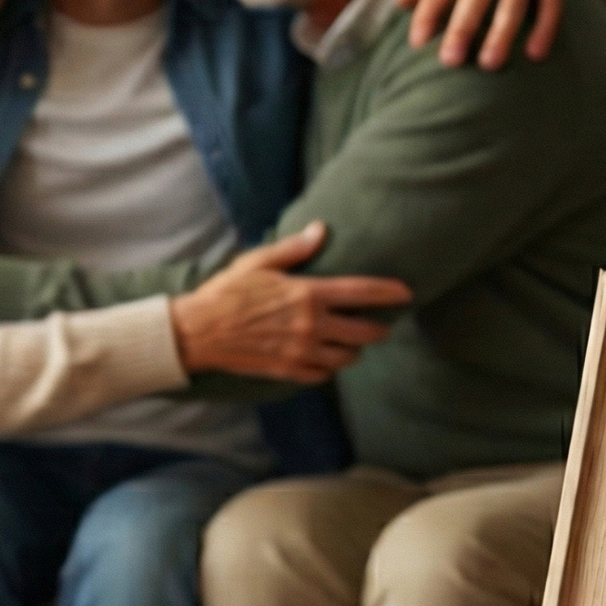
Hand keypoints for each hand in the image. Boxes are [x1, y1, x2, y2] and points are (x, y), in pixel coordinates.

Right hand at [168, 223, 411, 380]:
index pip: (362, 293)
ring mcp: (301, 351)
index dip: (389, 293)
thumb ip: (294, 249)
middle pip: (364, 332)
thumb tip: (321, 230)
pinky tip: (325, 361)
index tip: (407, 294)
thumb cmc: (226, 292)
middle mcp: (311, 325)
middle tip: (382, 326)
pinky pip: (323, 375)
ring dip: (354, 351)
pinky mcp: (289, 370)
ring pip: (347, 357)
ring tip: (352, 344)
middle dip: (378, 328)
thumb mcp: (258, 262)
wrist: (198, 331)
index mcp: (307, 293)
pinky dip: (328, 368)